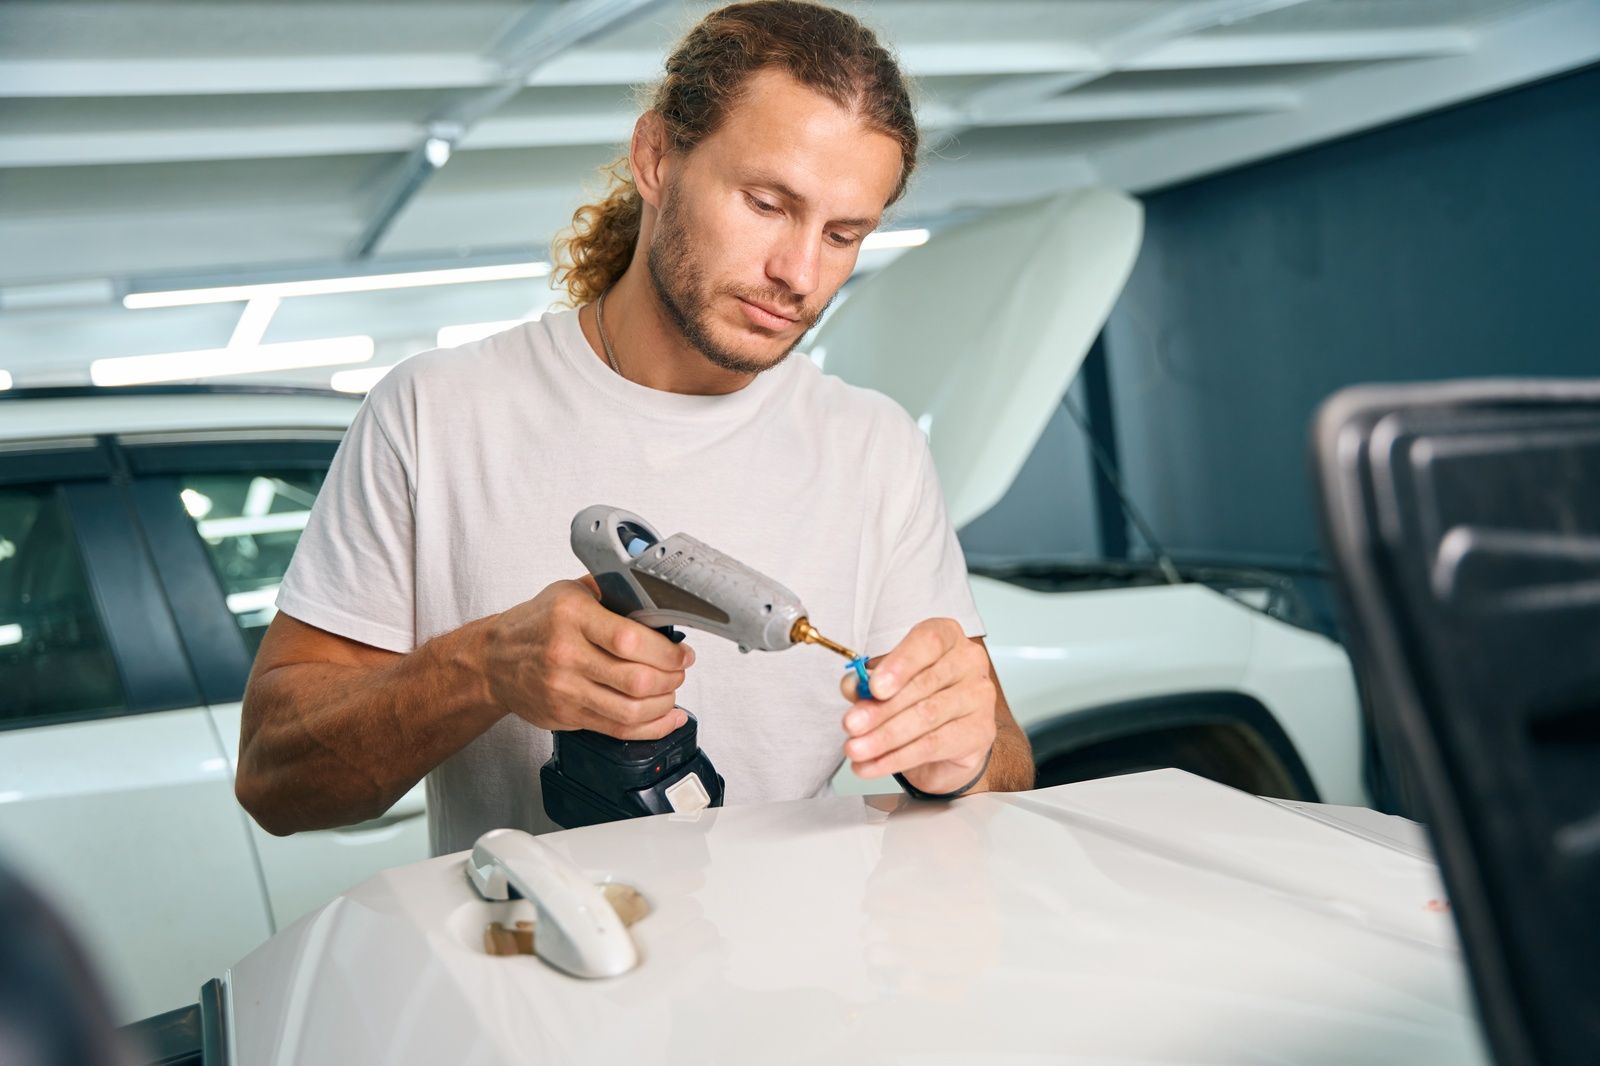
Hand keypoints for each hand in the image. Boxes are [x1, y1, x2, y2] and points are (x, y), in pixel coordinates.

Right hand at [482, 577, 693, 739]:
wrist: (491, 661)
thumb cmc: (533, 624)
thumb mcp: (568, 592)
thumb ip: (610, 592)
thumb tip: (657, 598)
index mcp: (572, 616)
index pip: (629, 639)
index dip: (666, 652)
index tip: (683, 653)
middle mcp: (567, 654)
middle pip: (635, 679)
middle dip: (671, 678)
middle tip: (680, 671)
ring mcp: (565, 690)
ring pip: (630, 710)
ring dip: (664, 705)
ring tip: (672, 692)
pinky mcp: (566, 716)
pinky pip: (617, 729)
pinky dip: (650, 728)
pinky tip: (666, 719)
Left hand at [838, 618, 996, 794]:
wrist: (947, 739)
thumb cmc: (918, 696)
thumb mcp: (888, 683)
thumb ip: (868, 682)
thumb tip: (852, 686)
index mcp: (947, 636)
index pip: (927, 642)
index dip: (899, 665)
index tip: (874, 687)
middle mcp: (969, 661)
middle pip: (923, 684)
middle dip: (881, 709)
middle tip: (851, 725)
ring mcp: (980, 696)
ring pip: (927, 717)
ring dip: (884, 737)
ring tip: (856, 749)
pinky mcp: (980, 730)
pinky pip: (934, 745)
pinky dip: (897, 758)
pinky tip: (874, 765)